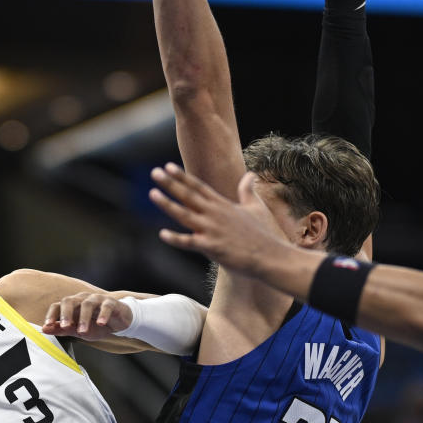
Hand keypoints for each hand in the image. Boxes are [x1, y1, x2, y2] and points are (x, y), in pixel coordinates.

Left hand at [42, 292, 133, 338]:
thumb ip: (62, 330)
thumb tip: (44, 330)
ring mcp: (97, 299)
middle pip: (70, 301)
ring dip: (84, 318)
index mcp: (72, 305)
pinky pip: (106, 306)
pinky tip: (101, 323)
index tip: (47, 326)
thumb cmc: (96, 325)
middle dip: (66, 313)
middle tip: (65, 327)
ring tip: (82, 331)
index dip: (51, 315)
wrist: (118, 322)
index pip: (57, 306)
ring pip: (87, 304)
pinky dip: (103, 314)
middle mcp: (82, 299)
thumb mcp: (78, 330)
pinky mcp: (111, 302)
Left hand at [149, 164, 289, 270]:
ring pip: (185, 214)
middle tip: (155, 172)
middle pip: (189, 195)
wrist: (270, 256)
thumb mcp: (256, 207)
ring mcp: (212, 230)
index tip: (168, 166)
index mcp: (223, 205)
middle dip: (170, 183)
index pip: (199, 187)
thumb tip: (250, 175)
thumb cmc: (263, 234)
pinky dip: (176, 239)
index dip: (182, 176)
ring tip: (152, 193)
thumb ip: (248, 190)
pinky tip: (162, 234)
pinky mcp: (212, 247)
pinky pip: (189, 242)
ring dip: (168, 204)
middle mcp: (215, 214)